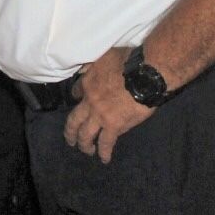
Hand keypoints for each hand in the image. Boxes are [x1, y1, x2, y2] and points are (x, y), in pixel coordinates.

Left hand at [63, 46, 154, 163]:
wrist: (144, 75)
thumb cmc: (129, 62)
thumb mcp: (104, 56)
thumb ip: (94, 63)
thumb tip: (86, 67)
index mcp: (87, 83)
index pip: (76, 92)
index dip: (77, 98)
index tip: (78, 101)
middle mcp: (89, 101)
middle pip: (74, 120)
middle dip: (70, 131)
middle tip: (70, 139)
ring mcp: (100, 115)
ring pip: (85, 134)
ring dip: (84, 144)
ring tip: (85, 150)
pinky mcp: (114, 126)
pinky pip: (105, 142)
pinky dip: (104, 152)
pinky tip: (104, 158)